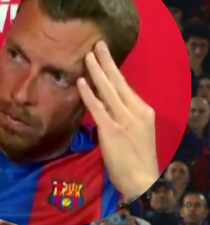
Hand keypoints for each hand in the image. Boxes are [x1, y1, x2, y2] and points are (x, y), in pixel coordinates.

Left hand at [76, 41, 158, 201]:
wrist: (142, 180)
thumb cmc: (135, 159)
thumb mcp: (135, 132)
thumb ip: (122, 116)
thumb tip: (105, 104)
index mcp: (142, 111)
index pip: (125, 85)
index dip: (113, 69)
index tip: (104, 55)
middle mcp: (135, 111)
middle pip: (118, 81)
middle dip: (106, 61)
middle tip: (97, 44)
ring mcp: (123, 120)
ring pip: (108, 90)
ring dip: (96, 71)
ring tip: (87, 56)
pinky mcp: (111, 130)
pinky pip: (97, 107)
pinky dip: (89, 93)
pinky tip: (80, 82)